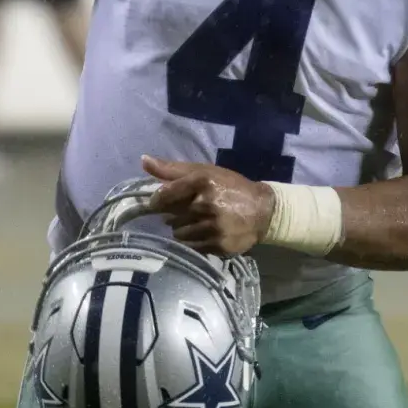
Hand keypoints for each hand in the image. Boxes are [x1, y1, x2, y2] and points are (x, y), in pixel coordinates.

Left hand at [142, 156, 274, 255]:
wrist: (263, 211)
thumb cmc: (230, 187)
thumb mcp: (204, 172)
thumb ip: (172, 168)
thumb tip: (143, 160)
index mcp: (202, 182)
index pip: (165, 194)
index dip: (158, 201)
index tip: (158, 203)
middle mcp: (206, 204)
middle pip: (170, 216)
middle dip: (176, 215)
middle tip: (190, 211)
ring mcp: (213, 227)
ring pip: (179, 234)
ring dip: (183, 229)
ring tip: (198, 223)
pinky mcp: (218, 245)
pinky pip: (191, 246)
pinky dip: (194, 241)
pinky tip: (206, 233)